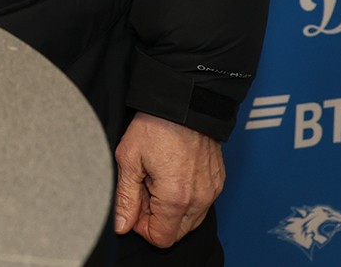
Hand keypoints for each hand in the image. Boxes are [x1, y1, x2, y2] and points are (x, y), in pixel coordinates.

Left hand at [112, 112, 224, 248]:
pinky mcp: (218, 181)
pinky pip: (202, 203)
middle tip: (145, 188)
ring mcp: (212, 190)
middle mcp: (199, 199)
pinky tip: (174, 173)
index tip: (136, 205)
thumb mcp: (129, 159)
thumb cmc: (155, 126)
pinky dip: (187, 197)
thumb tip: (122, 226)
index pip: (161, 238)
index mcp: (176, 198)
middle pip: (177, 233)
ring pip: (190, 220)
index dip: (143, 227)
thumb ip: (126, 198)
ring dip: (172, 208)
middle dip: (157, 218)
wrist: (184, 101)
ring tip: (159, 178)